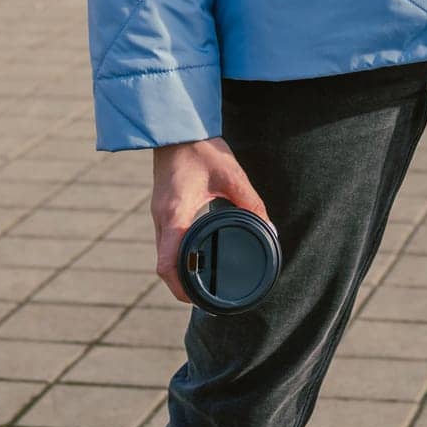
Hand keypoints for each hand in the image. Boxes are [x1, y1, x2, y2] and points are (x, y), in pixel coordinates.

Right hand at [151, 135, 270, 303]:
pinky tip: (194, 257)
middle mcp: (162, 218)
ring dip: (178, 273)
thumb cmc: (201, 148)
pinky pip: (165, 241)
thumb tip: (269, 229)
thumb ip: (250, 202)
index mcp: (176, 213)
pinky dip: (177, 256)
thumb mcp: (231, 175)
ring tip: (203, 284)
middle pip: (164, 266)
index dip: (181, 288)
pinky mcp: (161, 208)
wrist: (175, 125)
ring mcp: (158, 214)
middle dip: (182, 287)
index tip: (199, 301)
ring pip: (163, 255)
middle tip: (207, 299)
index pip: (168, 264)